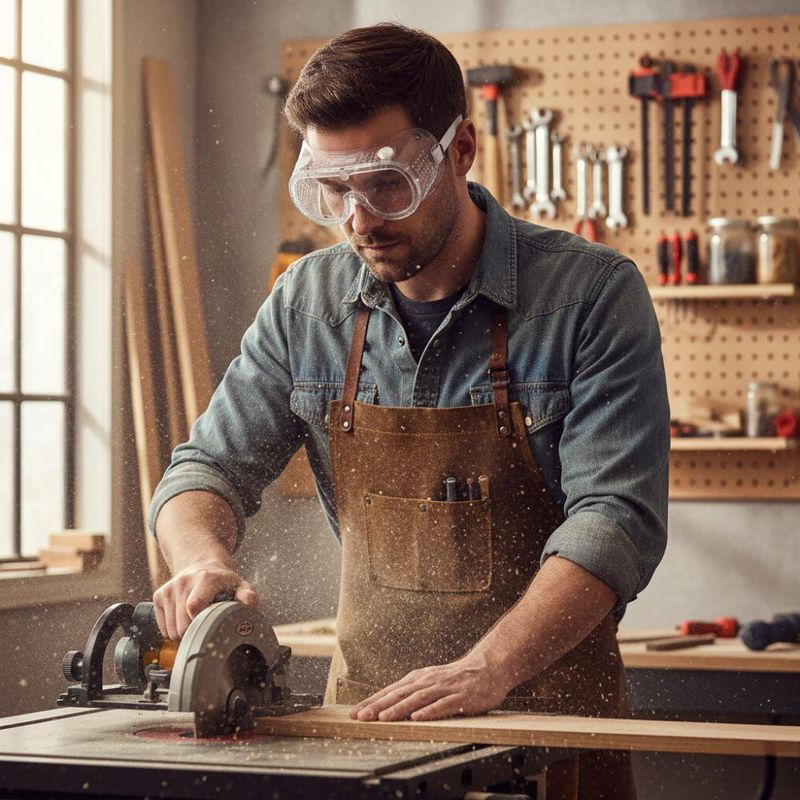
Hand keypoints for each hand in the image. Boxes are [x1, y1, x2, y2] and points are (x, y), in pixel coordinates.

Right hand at [152, 561, 258, 640]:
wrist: (202, 565)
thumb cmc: (223, 581)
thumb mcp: (240, 586)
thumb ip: (247, 595)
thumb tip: (249, 602)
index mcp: (205, 579)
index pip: (193, 607)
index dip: (200, 623)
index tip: (211, 625)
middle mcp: (183, 582)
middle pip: (182, 626)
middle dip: (194, 633)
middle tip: (206, 626)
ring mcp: (168, 589)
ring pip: (171, 631)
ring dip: (184, 633)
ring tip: (196, 621)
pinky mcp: (158, 596)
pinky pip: (163, 629)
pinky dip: (173, 630)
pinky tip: (185, 618)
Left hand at [348, 651, 512, 721]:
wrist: (487, 667)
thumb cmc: (456, 678)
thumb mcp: (431, 681)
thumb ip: (413, 691)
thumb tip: (388, 703)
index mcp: (418, 678)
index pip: (391, 691)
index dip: (372, 701)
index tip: (355, 712)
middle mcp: (427, 681)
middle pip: (399, 694)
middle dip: (378, 706)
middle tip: (361, 716)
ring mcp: (443, 688)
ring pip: (417, 699)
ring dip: (399, 709)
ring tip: (383, 718)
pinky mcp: (460, 697)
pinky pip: (443, 705)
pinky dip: (429, 711)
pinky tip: (418, 718)